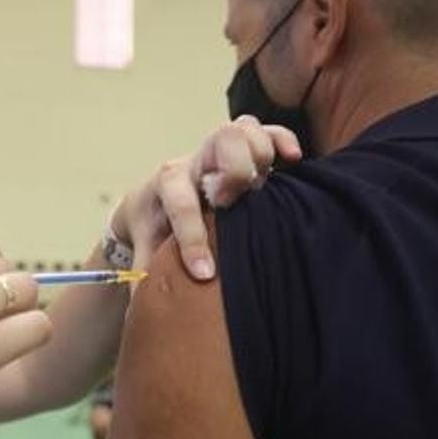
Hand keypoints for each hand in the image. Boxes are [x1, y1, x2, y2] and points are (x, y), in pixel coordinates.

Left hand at [111, 115, 300, 279]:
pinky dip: (283, 140)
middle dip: (234, 171)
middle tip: (232, 204)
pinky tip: (293, 159)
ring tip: (261, 185)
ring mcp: (220, 151)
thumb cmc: (152, 224)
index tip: (204, 273)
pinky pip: (267, 130)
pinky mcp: (242, 149)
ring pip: (244, 130)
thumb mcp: (144, 246)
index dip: (193, 239)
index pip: (181, 203)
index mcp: (168, 182)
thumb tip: (145, 309)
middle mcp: (196, 161)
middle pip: (222, 140)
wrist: (150, 197)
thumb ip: (146, 272)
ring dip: (259, 154)